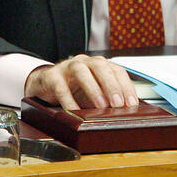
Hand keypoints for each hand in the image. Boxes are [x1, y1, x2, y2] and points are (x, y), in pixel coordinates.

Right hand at [24, 54, 138, 109]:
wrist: (44, 83)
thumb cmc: (73, 88)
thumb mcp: (93, 93)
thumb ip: (107, 99)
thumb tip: (125, 114)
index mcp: (98, 64)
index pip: (117, 70)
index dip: (126, 86)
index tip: (131, 104)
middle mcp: (84, 62)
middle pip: (101, 66)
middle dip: (111, 85)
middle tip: (118, 104)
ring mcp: (67, 67)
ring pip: (81, 71)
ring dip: (93, 88)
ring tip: (101, 105)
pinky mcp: (51, 76)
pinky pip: (60, 87)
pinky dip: (68, 100)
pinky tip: (75, 111)